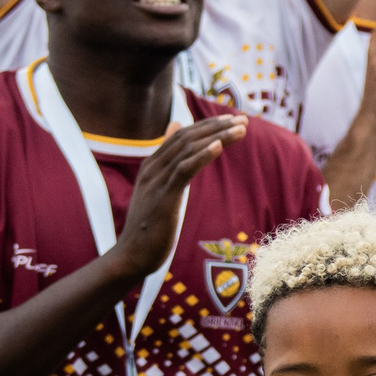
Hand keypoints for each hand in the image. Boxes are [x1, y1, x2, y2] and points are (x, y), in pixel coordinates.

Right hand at [111, 117, 245, 277]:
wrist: (131, 256)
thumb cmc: (149, 227)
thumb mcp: (158, 191)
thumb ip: (168, 163)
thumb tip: (174, 130)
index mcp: (152, 166)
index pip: (182, 135)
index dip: (208, 125)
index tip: (233, 119)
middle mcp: (153, 168)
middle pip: (187, 137)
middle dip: (217, 126)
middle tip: (244, 119)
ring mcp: (156, 181)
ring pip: (188, 149)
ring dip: (217, 137)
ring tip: (241, 129)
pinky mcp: (163, 197)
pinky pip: (184, 170)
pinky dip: (202, 156)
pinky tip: (219, 147)